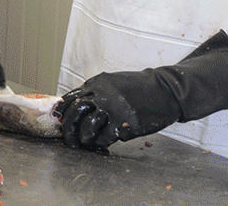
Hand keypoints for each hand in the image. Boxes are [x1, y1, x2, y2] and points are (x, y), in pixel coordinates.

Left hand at [54, 30, 227, 150]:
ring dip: (83, 138)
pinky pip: (106, 137)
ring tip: (85, 144)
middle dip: (67, 129)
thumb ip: (95, 92)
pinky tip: (103, 145)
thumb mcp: (114, 83)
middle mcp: (102, 94)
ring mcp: (114, 108)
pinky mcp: (127, 122)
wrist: (166, 89)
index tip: (60, 123)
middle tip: (68, 140)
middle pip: (73, 113)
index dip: (63, 113)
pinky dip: (101, 143)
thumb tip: (76, 106)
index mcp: (97, 84)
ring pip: (87, 127)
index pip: (70, 98)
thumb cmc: (139, 88)